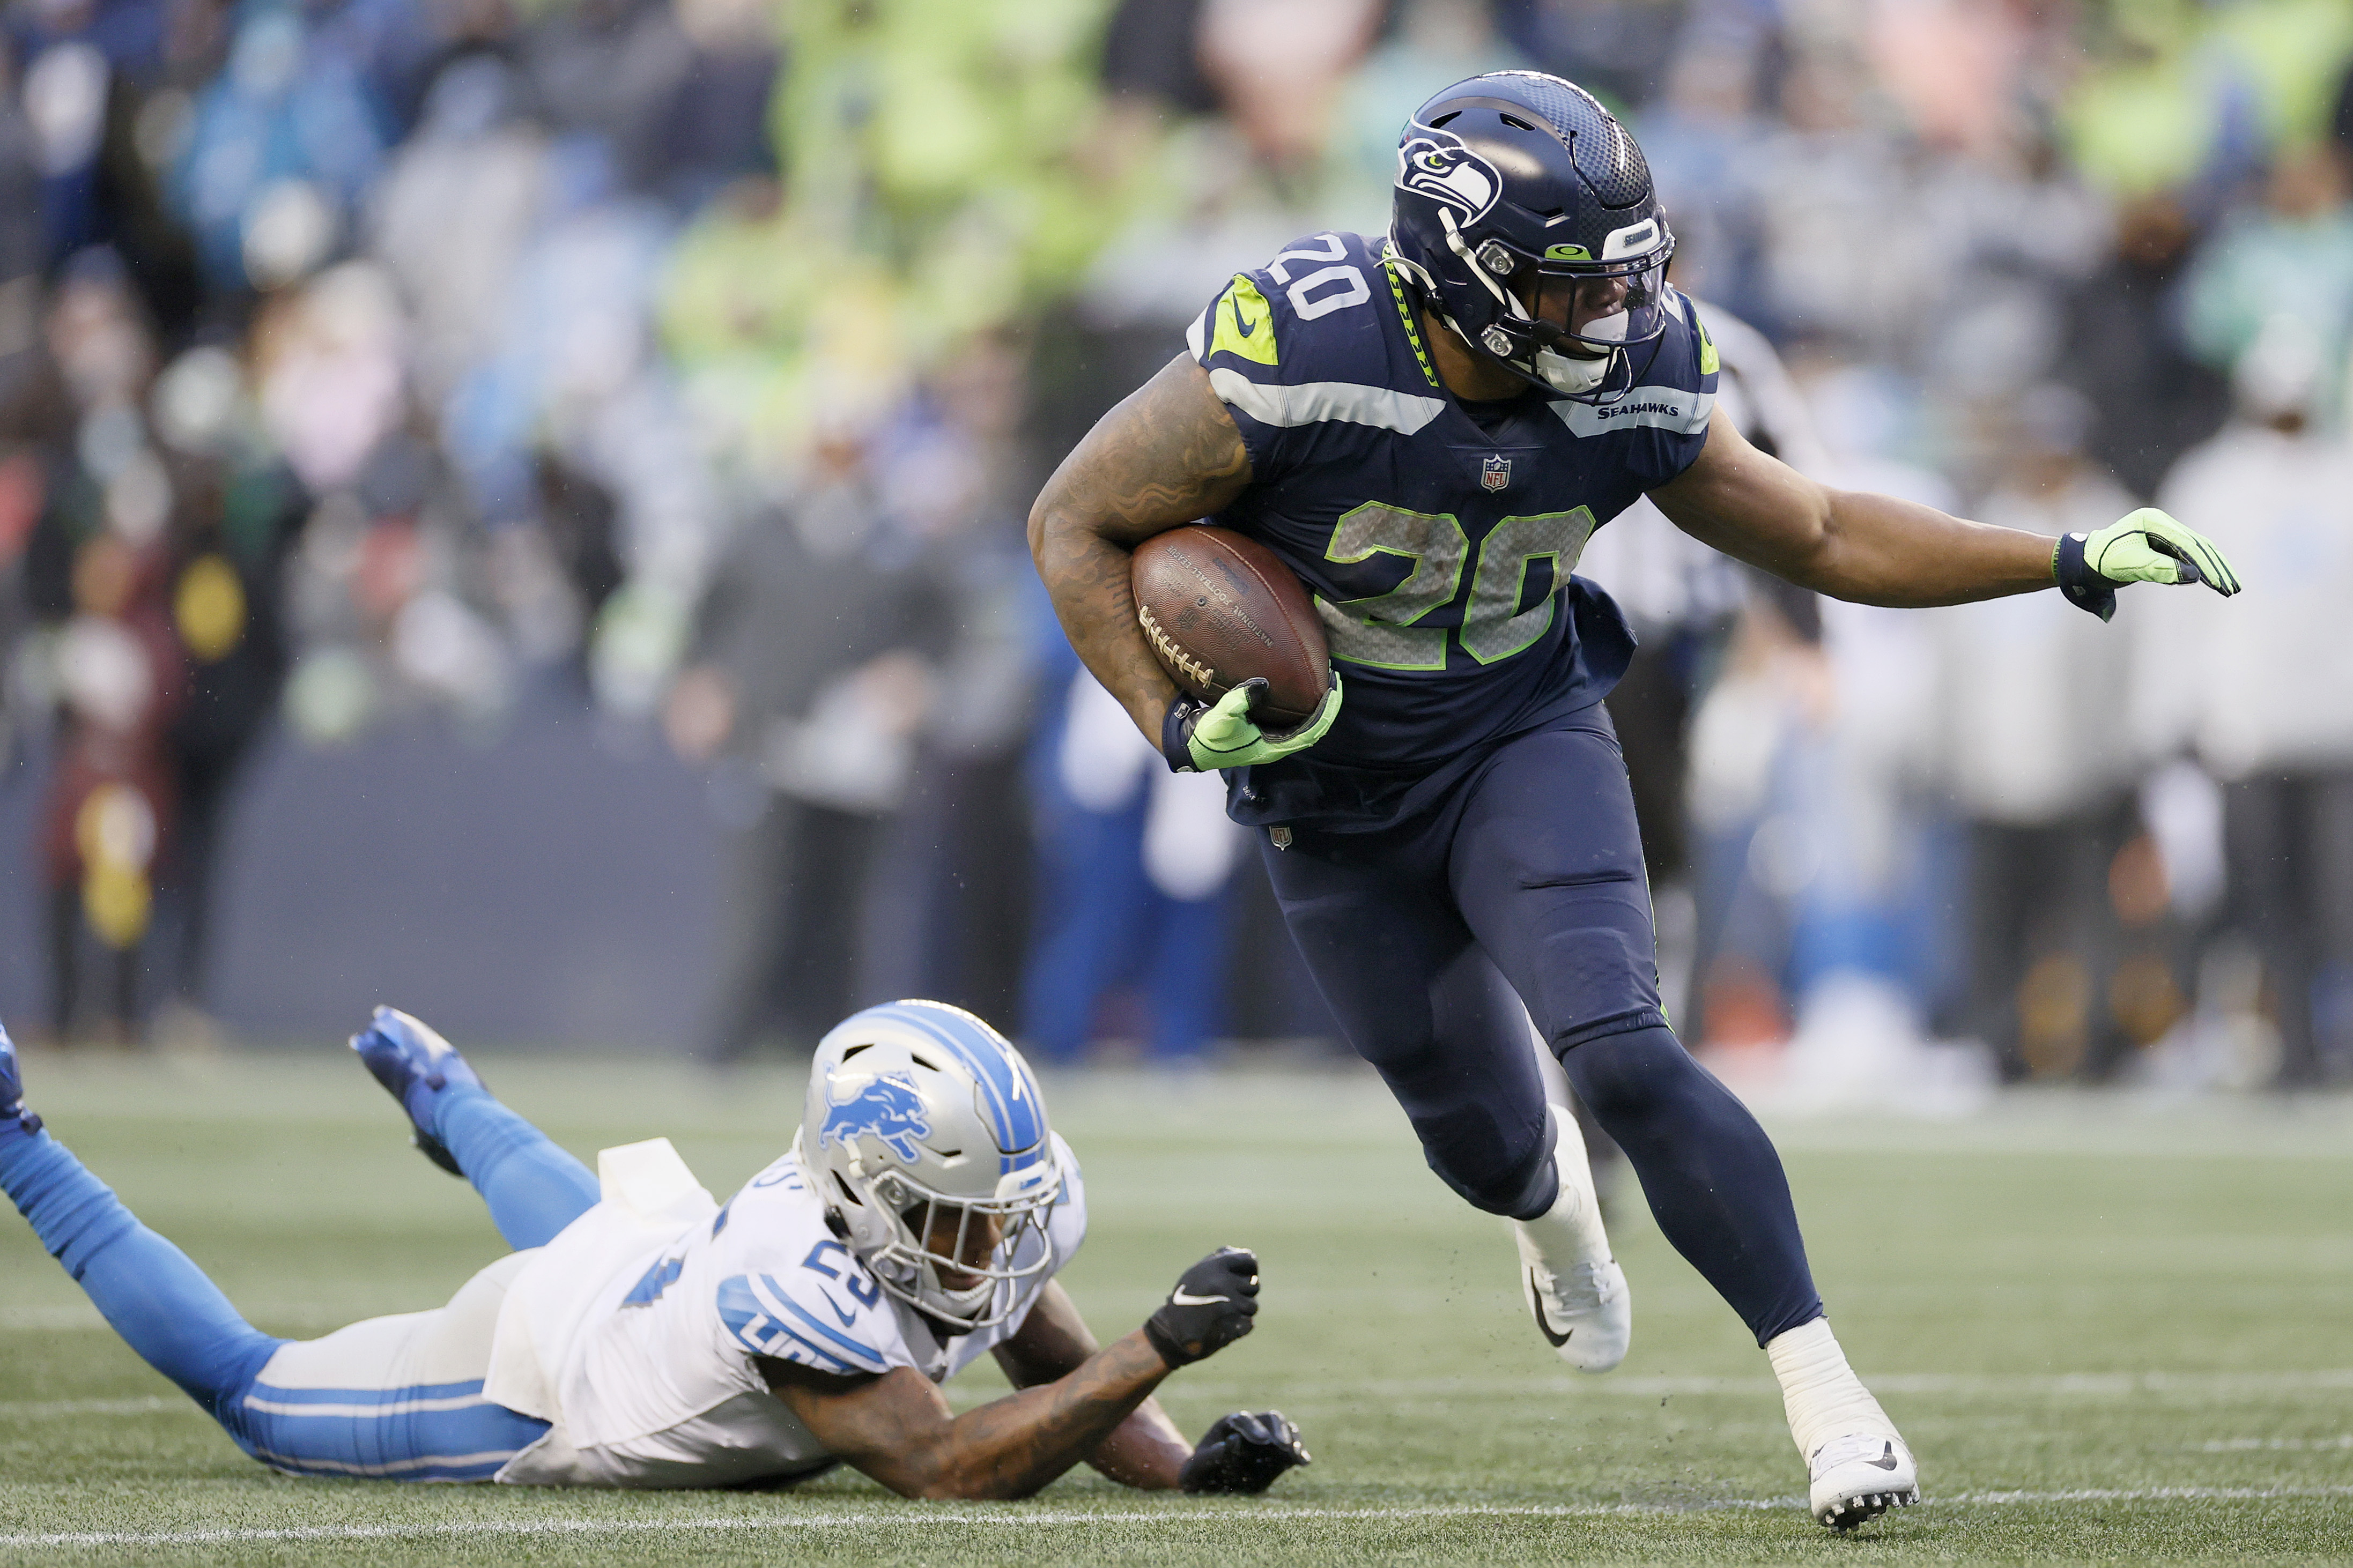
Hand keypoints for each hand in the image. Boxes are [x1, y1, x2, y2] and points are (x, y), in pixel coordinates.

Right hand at [1143, 1246, 1259, 1365]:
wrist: (1170, 1327)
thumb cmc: (1185, 1296)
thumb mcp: (1198, 1271)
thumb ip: (1221, 1260)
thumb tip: (1250, 1255)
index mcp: (1215, 1265)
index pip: (1249, 1261)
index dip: (1250, 1268)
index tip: (1247, 1275)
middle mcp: (1222, 1282)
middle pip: (1253, 1285)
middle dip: (1246, 1292)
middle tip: (1230, 1298)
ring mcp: (1226, 1305)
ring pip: (1252, 1306)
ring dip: (1243, 1310)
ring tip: (1227, 1313)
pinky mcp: (1229, 1327)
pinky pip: (1249, 1324)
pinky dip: (1243, 1326)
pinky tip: (1229, 1326)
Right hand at [1163, 674, 1341, 771]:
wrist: (1193, 745)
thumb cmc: (1209, 737)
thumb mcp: (1223, 717)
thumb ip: (1242, 700)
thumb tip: (1262, 683)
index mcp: (1275, 748)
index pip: (1313, 731)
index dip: (1327, 712)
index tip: (1335, 691)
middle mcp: (1279, 745)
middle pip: (1315, 727)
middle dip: (1328, 706)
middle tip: (1336, 680)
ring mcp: (1273, 739)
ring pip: (1306, 724)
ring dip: (1318, 705)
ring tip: (1325, 682)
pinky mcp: (1265, 730)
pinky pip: (1293, 718)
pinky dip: (1302, 704)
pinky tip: (1303, 688)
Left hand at [1179, 1410, 1310, 1494]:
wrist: (1207, 1484)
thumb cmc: (1198, 1474)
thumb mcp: (1196, 1469)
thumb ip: (1212, 1457)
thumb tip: (1232, 1443)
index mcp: (1228, 1424)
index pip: (1243, 1419)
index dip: (1253, 1428)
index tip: (1262, 1441)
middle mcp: (1250, 1426)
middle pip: (1269, 1418)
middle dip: (1278, 1430)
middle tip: (1282, 1446)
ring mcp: (1266, 1438)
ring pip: (1284, 1428)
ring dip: (1292, 1439)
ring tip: (1296, 1455)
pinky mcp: (1277, 1452)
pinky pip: (1292, 1446)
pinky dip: (1299, 1452)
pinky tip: (1304, 1462)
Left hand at [2055, 507, 2241, 621]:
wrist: (2082, 563)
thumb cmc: (2101, 561)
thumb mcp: (2130, 566)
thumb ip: (2160, 569)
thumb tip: (2194, 576)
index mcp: (2154, 521)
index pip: (2189, 543)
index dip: (2208, 565)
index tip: (2221, 583)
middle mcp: (2161, 524)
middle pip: (2198, 545)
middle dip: (2216, 568)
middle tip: (2233, 588)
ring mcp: (2161, 534)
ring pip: (2195, 552)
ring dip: (2212, 570)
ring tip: (2228, 588)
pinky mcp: (2160, 547)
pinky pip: (2185, 558)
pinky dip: (2198, 571)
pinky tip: (2208, 583)